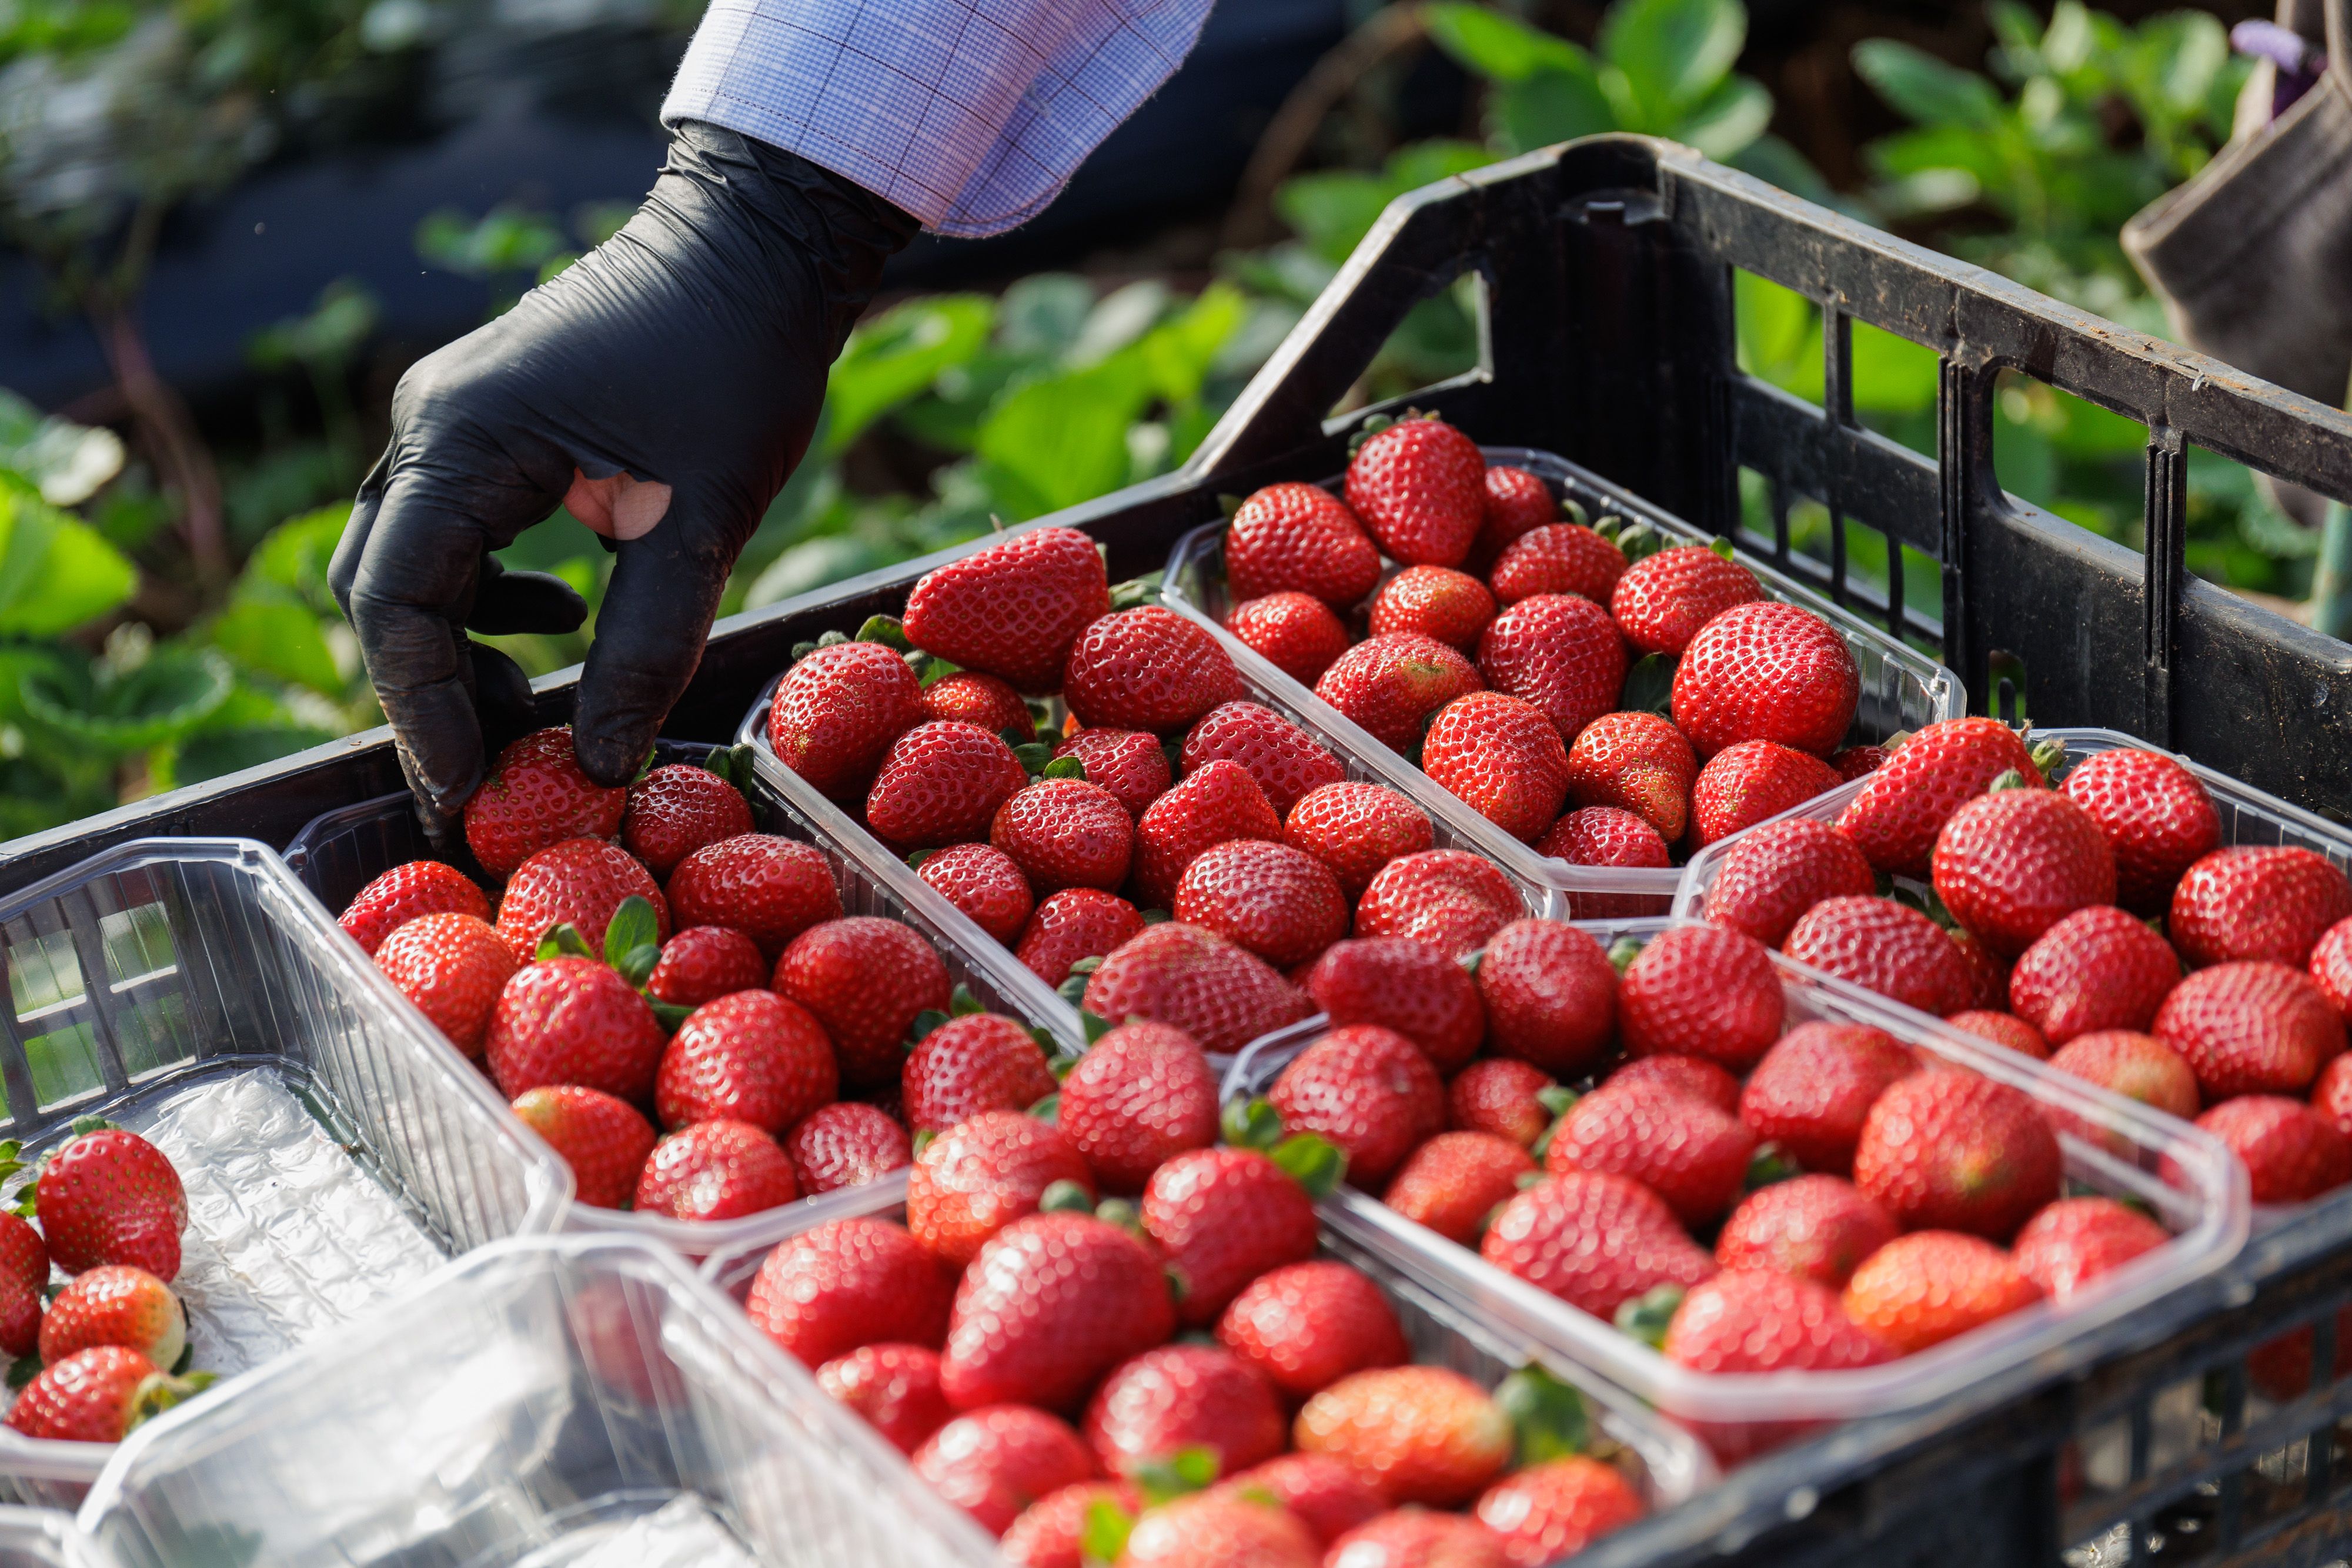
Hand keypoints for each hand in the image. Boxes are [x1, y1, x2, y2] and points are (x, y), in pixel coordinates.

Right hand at [332, 121, 916, 839]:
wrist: (758, 246)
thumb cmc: (737, 365)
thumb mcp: (700, 519)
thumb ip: (645, 643)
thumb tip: (597, 764)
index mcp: (461, 440)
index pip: (397, 603)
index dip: (421, 711)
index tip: (464, 793)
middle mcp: (431, 426)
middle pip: (387, 589)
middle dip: (433, 693)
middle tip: (494, 778)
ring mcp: (456, 421)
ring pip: (418, 565)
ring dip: (465, 648)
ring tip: (537, 712)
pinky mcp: (495, 426)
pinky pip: (459, 533)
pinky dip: (495, 596)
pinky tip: (565, 620)